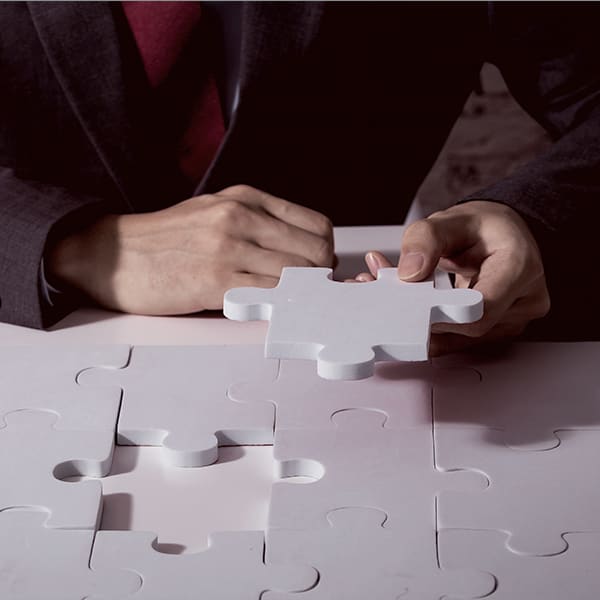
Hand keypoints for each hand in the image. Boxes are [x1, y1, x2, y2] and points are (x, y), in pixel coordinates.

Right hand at [46, 185, 333, 314]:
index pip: (317, 226)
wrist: (112, 254)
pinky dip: (279, 306)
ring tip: (289, 303)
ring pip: (298, 275)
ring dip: (302, 294)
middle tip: (307, 293)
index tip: (315, 270)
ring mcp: (229, 248)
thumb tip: (298, 249)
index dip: (324, 253)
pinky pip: (269, 296)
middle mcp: (242, 217)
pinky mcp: (214, 281)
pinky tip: (269, 309)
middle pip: (316, 253)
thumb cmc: (166, 237)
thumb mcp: (215, 210)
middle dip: (319, 278)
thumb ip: (258, 223)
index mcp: (246, 198)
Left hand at [350, 201, 550, 355]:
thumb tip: (409, 272)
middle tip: (380, 287)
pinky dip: (428, 327)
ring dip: (419, 321)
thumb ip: (425, 239)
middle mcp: (523, 301)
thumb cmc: (484, 228)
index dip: (443, 312)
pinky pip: (456, 340)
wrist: (503, 236)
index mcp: (520, 267)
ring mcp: (511, 322)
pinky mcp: (494, 333)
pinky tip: (407, 308)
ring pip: (458, 338)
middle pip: (466, 327)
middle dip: (420, 312)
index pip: (482, 306)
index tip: (409, 304)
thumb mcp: (451, 219)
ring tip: (391, 292)